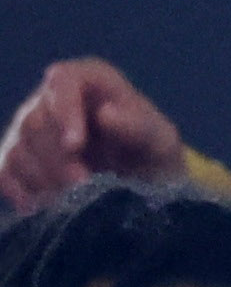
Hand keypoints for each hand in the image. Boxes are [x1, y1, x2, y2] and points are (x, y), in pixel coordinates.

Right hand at [4, 56, 184, 209]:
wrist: (139, 183)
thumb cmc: (150, 151)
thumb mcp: (159, 140)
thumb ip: (138, 126)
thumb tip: (106, 113)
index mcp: (91, 80)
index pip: (64, 81)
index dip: (64, 111)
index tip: (75, 145)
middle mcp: (51, 99)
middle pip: (35, 121)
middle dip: (57, 158)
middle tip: (82, 184)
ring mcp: (29, 129)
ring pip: (18, 150)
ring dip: (43, 180)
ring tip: (73, 200)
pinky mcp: (15, 160)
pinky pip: (4, 173)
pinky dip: (22, 192)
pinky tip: (43, 207)